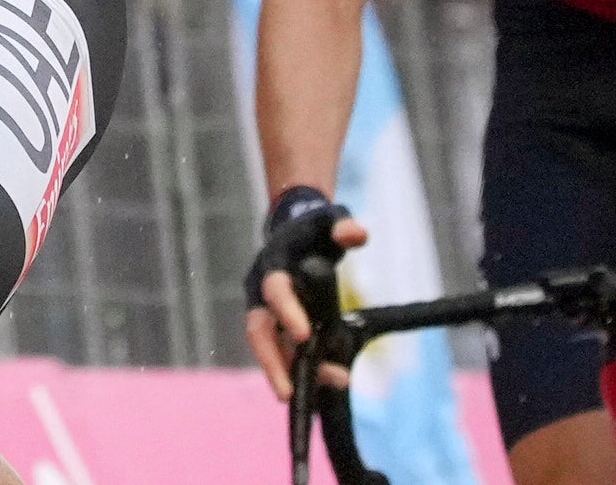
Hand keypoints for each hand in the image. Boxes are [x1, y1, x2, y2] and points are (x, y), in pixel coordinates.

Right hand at [243, 192, 367, 399]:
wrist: (295, 229)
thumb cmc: (315, 227)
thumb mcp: (332, 219)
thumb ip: (343, 225)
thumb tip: (357, 235)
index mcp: (273, 264)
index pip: (274, 290)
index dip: (287, 312)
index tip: (304, 336)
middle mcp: (261, 291)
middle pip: (259, 332)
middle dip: (270, 363)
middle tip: (286, 394)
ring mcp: (267, 311)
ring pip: (270, 349)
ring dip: (288, 373)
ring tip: (316, 396)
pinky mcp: (277, 326)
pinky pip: (282, 352)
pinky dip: (297, 370)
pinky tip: (320, 388)